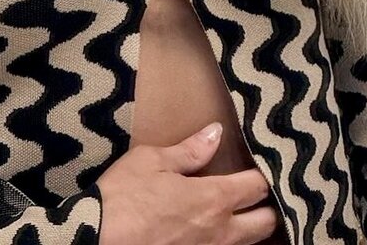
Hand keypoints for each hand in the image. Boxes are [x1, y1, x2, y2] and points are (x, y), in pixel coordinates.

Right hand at [96, 122, 280, 244]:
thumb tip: (216, 133)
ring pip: (245, 244)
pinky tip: (214, 231)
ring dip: (249, 229)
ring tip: (243, 214)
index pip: (256, 187)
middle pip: (264, 224)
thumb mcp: (153, 160)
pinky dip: (225, 242)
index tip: (261, 166)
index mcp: (213, 199)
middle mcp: (219, 231)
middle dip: (267, 209)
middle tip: (260, 195)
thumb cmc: (124, 196)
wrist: (99, 237)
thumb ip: (189, 150)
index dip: (263, 175)